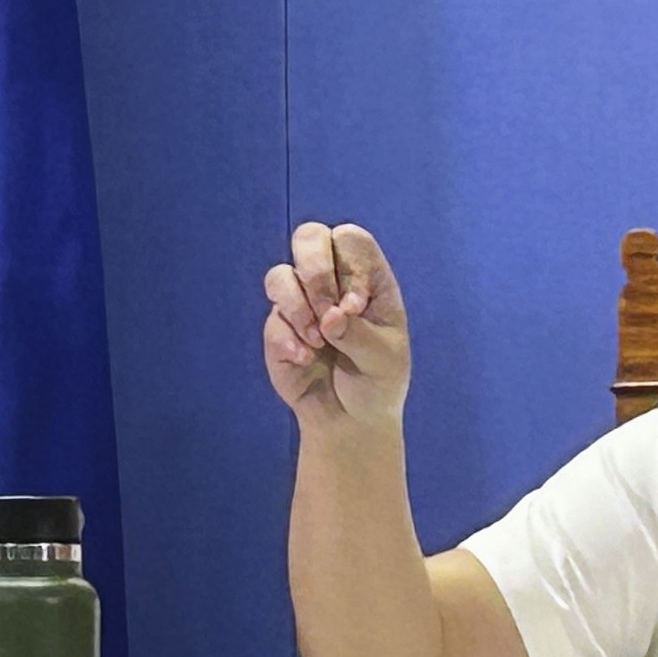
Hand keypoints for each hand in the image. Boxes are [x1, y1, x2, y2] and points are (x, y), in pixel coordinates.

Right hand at [262, 223, 408, 429]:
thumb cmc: (377, 381)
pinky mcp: (280, 329)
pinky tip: (307, 359)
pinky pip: (273, 320)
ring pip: (280, 275)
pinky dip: (289, 340)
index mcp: (368, 279)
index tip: (356, 305)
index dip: (349, 264)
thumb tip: (331, 316)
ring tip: (319, 340)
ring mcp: (302, 302)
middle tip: (327, 309)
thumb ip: (361, 334)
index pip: (352, 239)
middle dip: (315, 270)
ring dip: (298, 307)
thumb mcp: (384, 360)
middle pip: (309, 236)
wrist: (350, 419)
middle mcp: (333, 282)